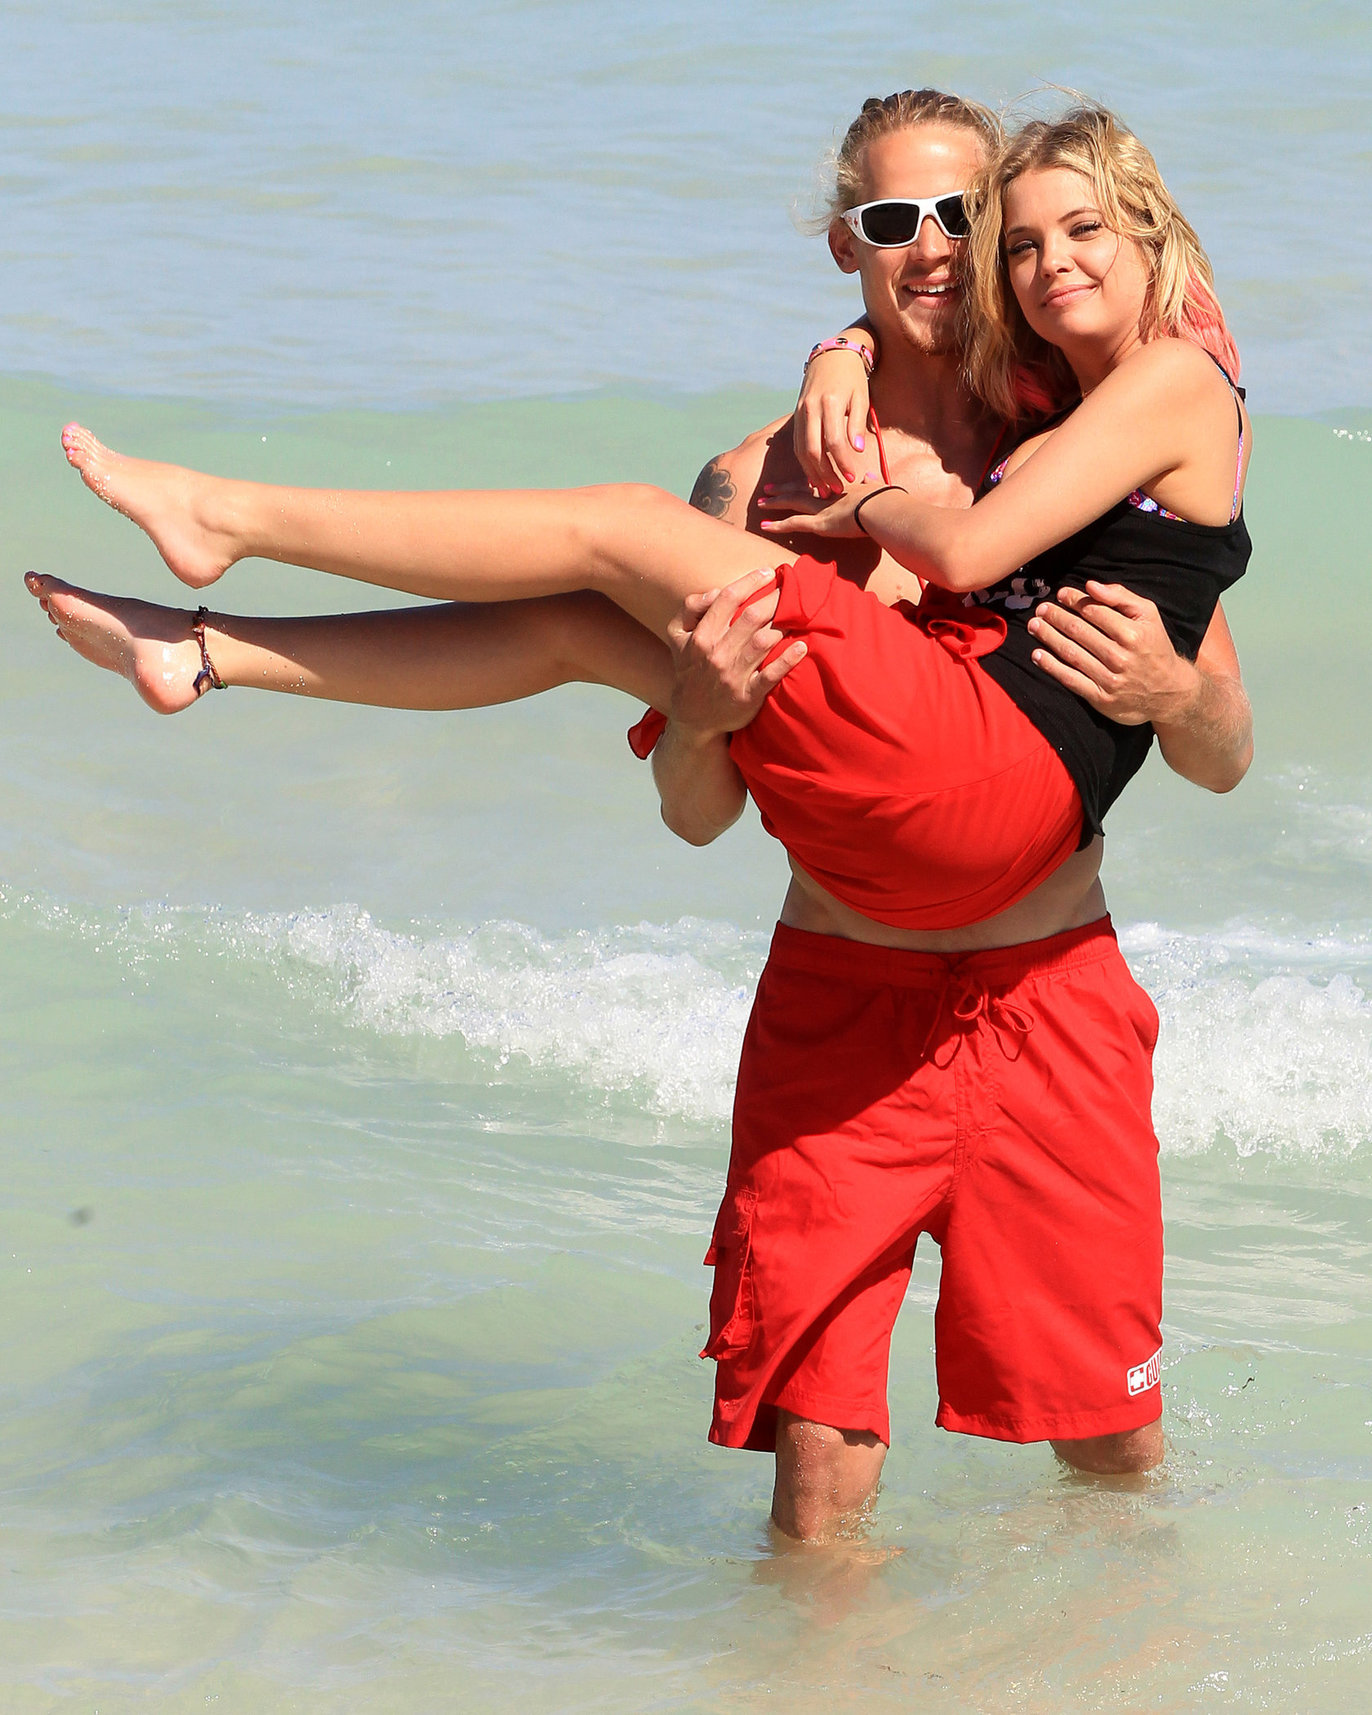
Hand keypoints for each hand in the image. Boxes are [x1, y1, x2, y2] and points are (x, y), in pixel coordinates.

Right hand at [666, 567, 806, 737]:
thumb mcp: (677, 637)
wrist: (693, 717)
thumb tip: (715, 591)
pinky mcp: (748, 696)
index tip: (768, 572)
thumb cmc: (691, 668)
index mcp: (700, 636)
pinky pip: (771, 676)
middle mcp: (716, 654)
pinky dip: (788, 660)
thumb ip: (690, 608)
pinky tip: (802, 646)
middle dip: (775, 598)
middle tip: (792, 589)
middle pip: (751, 616)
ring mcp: (733, 676)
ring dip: (783, 625)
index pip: (727, 599)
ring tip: (797, 614)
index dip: (750, 582)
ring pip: (764, 642)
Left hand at [757, 476, 879, 539]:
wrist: (884, 508)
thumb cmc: (886, 499)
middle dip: (783, 489)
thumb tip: (870, 476)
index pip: (817, 482)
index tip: (794, 482)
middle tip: (767, 489)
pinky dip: (778, 525)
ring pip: (792, 502)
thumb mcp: (878, 486)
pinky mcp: (819, 523)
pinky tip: (764, 526)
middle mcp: (828, 495)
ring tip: (759, 503)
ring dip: (774, 503)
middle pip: (800, 490)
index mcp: (841, 487)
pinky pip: (794, 524)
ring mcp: (822, 508)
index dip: (804, 481)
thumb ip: (871, 482)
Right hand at [793, 345, 874, 496]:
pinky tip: (813, 475)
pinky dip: (804, 462)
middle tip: (835, 491)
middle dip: (824, 474)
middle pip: (813, 450)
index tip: (851, 478)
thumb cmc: (852, 378)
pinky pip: (797, 443)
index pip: (834, 442)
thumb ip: (857, 424)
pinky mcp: (796, 415)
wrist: (832, 355)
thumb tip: (855, 451)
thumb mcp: (861, 398)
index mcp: (830, 403)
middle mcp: (811, 408)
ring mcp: (800, 412)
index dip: (843, 463)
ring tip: (823, 489)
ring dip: (812, 472)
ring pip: (801, 449)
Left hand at [1027, 582, 1200, 725]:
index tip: (1060, 594)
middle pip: (1078, 631)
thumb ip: (1121, 598)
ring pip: (1071, 653)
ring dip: (1048, 637)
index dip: (1073, 600)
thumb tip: (1091, 585)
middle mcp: (1120, 656)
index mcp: (1133, 634)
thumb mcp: (1149, 617)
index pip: (1094, 611)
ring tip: (1034, 625)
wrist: (1168, 693)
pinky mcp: (1100, 698)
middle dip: (1056, 617)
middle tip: (1040, 609)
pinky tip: (1037, 655)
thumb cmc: (1154, 648)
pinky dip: (1050, 666)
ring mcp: (1109, 678)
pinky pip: (1070, 679)